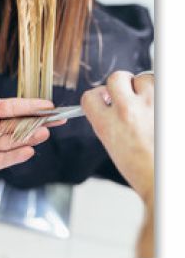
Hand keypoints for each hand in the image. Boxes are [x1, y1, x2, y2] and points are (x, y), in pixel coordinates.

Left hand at [0, 86, 58, 179]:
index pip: (12, 108)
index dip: (31, 106)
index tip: (48, 104)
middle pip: (19, 125)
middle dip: (39, 122)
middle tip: (58, 119)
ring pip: (14, 142)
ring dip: (31, 137)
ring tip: (46, 132)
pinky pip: (3, 160)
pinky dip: (17, 156)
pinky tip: (30, 150)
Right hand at [81, 71, 153, 202]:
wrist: (164, 180)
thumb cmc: (143, 171)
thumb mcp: (113, 147)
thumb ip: (108, 123)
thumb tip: (110, 105)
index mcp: (107, 125)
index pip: (90, 97)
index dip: (98, 95)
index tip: (104, 97)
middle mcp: (126, 111)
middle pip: (116, 78)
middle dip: (122, 84)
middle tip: (130, 95)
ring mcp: (149, 104)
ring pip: (143, 78)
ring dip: (146, 87)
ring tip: (151, 105)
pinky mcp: (168, 102)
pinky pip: (161, 85)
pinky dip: (161, 93)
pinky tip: (161, 109)